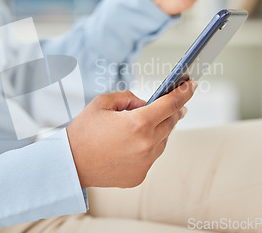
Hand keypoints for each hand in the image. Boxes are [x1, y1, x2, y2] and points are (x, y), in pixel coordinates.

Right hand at [66, 81, 196, 187]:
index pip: (170, 104)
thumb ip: (129, 97)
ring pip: (162, 141)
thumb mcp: (103, 102)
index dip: (184, 92)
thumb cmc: (83, 131)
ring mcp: (144, 163)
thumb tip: (146, 104)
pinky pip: (150, 158)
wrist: (70, 163)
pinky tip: (130, 145)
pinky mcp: (139, 176)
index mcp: (138, 123)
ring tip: (143, 125)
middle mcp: (146, 145)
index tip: (192, 85)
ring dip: (158, 131)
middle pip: (170, 123)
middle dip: (172, 111)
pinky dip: (146, 148)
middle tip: (173, 104)